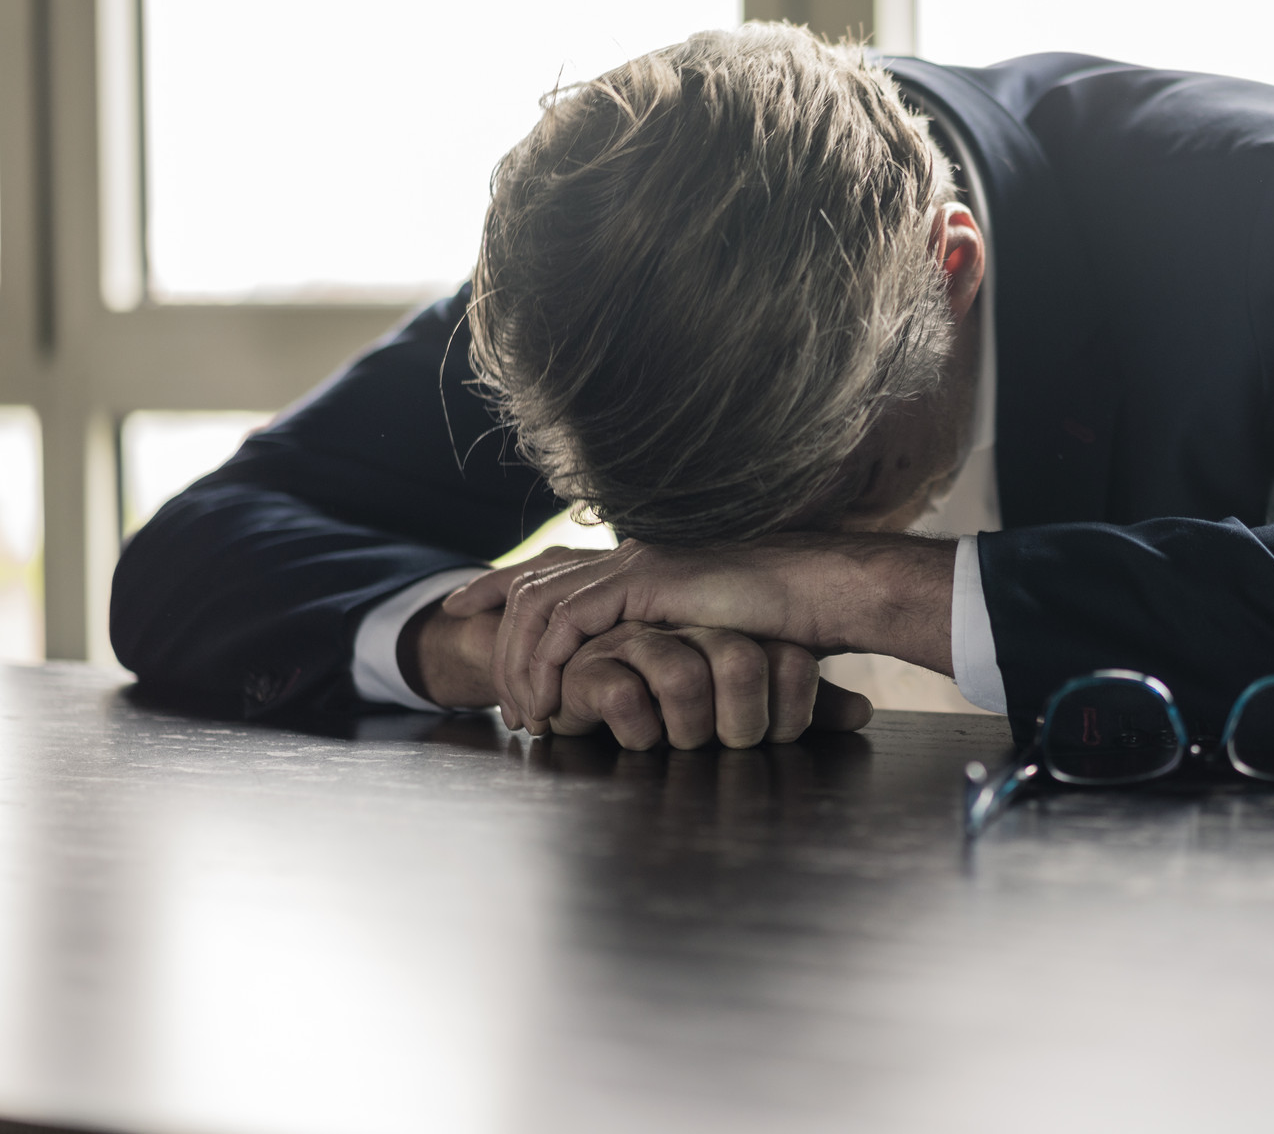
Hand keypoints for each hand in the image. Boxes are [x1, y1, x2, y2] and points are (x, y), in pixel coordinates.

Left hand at [441, 535, 953, 739]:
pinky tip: (555, 699)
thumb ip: (665, 651)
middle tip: (497, 700)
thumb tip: (641, 683)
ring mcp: (632, 565)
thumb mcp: (705, 643)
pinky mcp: (643, 581)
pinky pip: (569, 621)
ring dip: (523, 663)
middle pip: (529, 587)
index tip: (457, 609)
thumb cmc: (778, 624)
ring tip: (528, 714)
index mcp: (635, 568)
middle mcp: (624, 559)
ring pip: (539, 605)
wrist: (816, 594)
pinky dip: (552, 662)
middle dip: (496, 636)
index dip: (495, 586)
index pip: (547, 572)